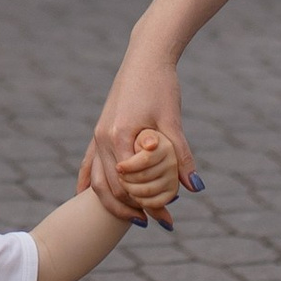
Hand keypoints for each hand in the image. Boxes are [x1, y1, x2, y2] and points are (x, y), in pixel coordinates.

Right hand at [79, 43, 193, 218]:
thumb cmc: (161, 86)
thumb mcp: (173, 121)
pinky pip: (89, 165)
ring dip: (114, 203)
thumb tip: (195, 187)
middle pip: (111, 188)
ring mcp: (97, 136)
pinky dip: (88, 184)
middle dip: (132, 208)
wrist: (146, 59)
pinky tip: (85, 198)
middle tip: (158, 221)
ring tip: (137, 217)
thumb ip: (181, 156)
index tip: (167, 216)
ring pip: (97, 181)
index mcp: (119, 135)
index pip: (129, 183)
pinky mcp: (99, 133)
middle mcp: (102, 138)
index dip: (147, 203)